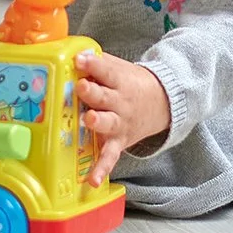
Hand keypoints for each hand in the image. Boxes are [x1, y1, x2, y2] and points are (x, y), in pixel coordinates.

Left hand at [74, 51, 170, 186]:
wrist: (162, 102)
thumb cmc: (130, 83)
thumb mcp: (118, 68)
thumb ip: (97, 62)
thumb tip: (71, 53)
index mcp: (119, 81)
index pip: (106, 71)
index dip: (93, 64)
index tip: (80, 60)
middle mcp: (120, 103)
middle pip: (105, 97)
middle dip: (92, 92)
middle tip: (81, 87)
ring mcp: (120, 123)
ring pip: (108, 123)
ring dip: (98, 123)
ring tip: (89, 121)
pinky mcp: (119, 142)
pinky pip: (110, 157)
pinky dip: (102, 169)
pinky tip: (92, 180)